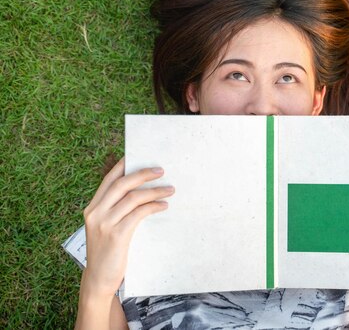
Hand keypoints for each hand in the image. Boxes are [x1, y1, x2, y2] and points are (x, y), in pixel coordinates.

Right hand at [81, 157, 173, 296]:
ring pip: (132, 198)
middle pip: (121, 184)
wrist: (99, 279)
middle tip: (161, 170)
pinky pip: (138, 213)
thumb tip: (142, 191)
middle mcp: (95, 213)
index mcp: (92, 208)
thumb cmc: (108, 251)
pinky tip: (163, 206)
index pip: (108, 180)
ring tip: (169, 189)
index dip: (123, 166)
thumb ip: (117, 210)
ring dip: (154, 191)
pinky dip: (153, 206)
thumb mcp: (107, 227)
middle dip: (143, 174)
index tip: (139, 156)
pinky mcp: (116, 235)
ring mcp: (105, 224)